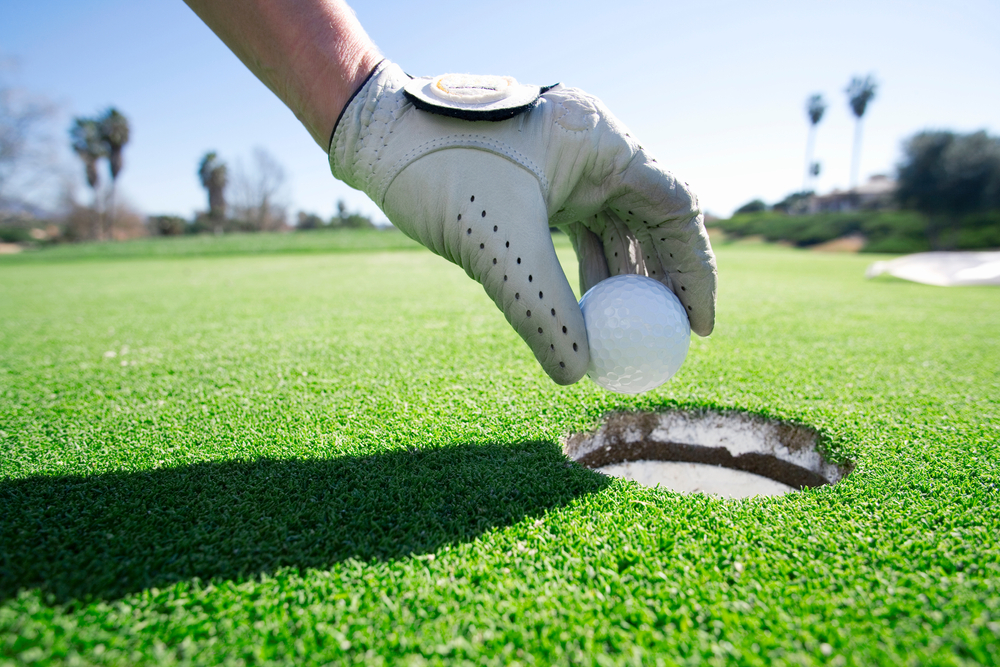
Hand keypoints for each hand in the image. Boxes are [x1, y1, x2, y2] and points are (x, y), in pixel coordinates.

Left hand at [330, 62, 716, 384]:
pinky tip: (586, 307)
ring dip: (624, 278)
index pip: (675, 207)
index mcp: (600, 141)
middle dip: (663, 279)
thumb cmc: (437, 170)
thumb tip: (576, 375)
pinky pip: (580, 226)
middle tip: (669, 336)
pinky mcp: (539, 178)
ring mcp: (566, 161)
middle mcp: (592, 146)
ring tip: (628, 332)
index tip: (696, 326)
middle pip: (652, 218)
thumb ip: (541, 310)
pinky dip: (587, 267)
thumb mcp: (496, 245)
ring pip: (616, 225)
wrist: (375, 136)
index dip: (694, 270)